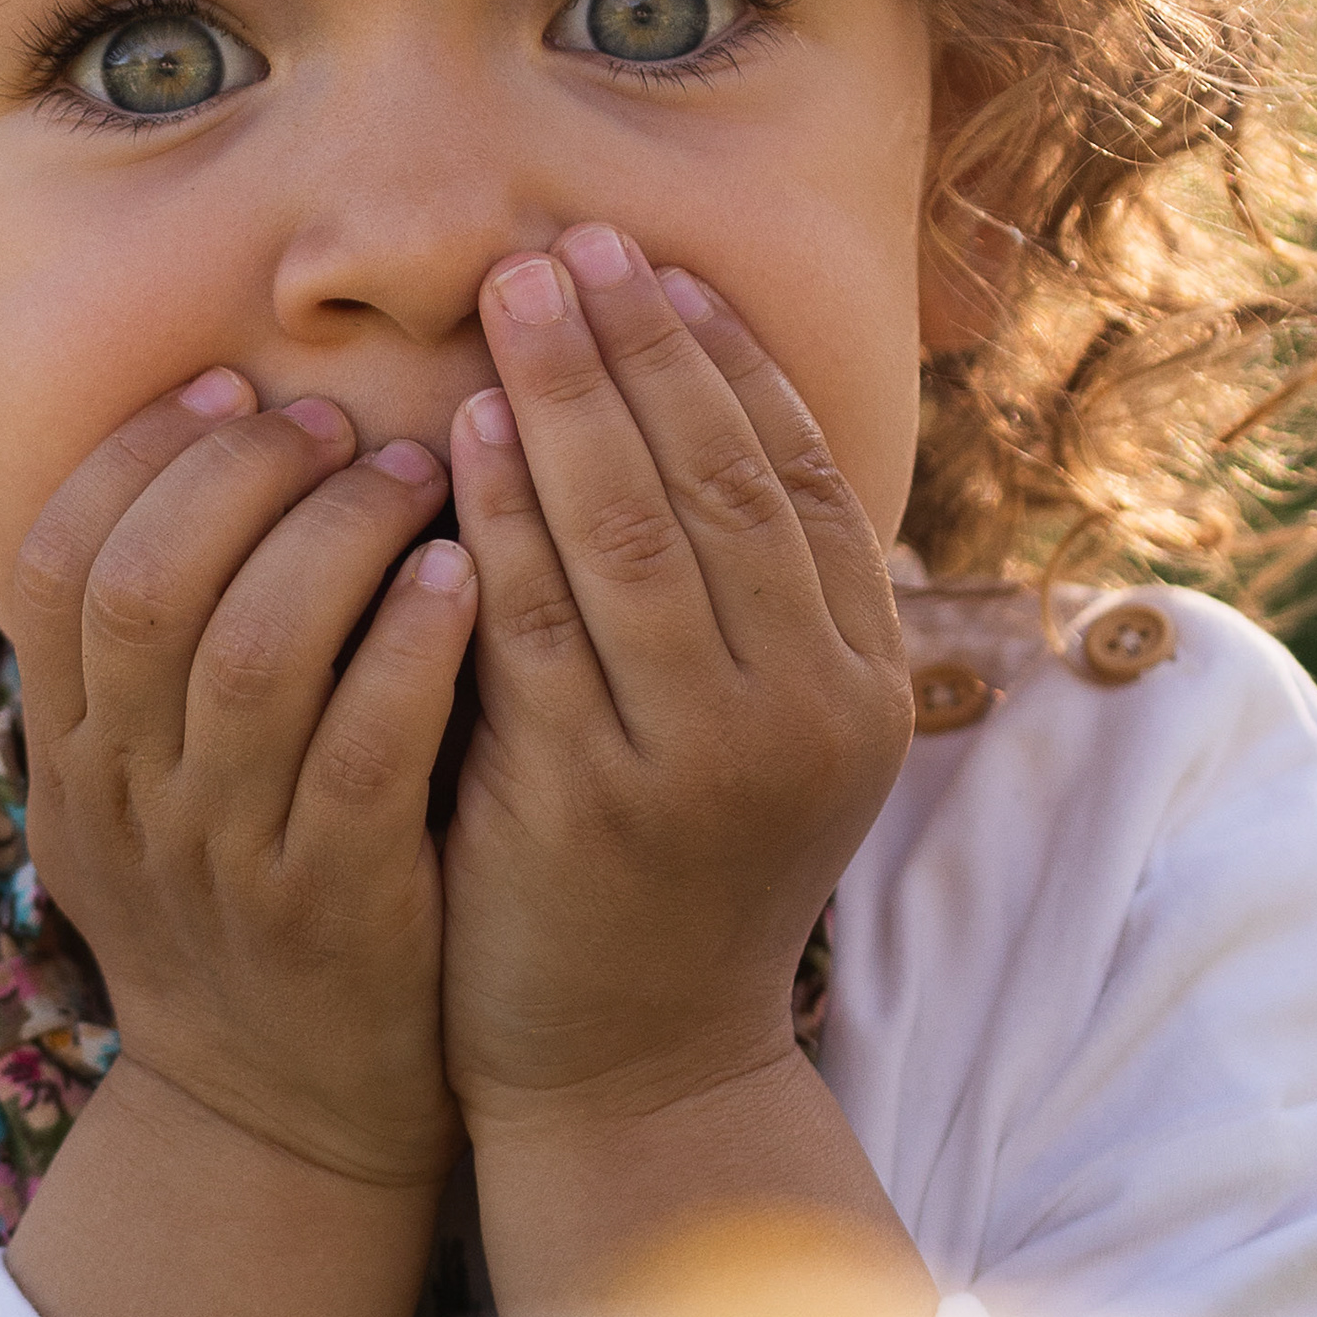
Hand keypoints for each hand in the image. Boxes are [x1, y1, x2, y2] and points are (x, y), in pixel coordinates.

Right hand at [6, 369, 479, 1200]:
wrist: (281, 1121)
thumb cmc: (241, 910)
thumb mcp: (141, 797)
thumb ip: (149, 660)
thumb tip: (203, 450)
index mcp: (71, 756)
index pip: (56, 563)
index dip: (140, 457)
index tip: (231, 390)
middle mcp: (128, 800)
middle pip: (148, 584)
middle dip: (244, 473)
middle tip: (338, 424)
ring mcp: (226, 860)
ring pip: (252, 653)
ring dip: (340, 536)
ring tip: (421, 475)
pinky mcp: (335, 910)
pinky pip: (363, 752)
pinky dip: (410, 647)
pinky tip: (466, 577)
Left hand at [440, 225, 913, 1142]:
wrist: (636, 1072)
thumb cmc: (675, 882)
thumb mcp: (759, 738)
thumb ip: (756, 606)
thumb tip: (712, 413)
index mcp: (862, 686)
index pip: (806, 482)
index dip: (734, 365)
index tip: (668, 270)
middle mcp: (806, 714)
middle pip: (725, 483)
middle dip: (647, 347)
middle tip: (574, 244)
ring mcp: (704, 762)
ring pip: (636, 535)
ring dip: (572, 398)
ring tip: (515, 297)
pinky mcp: (591, 803)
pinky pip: (539, 623)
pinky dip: (500, 516)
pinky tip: (454, 437)